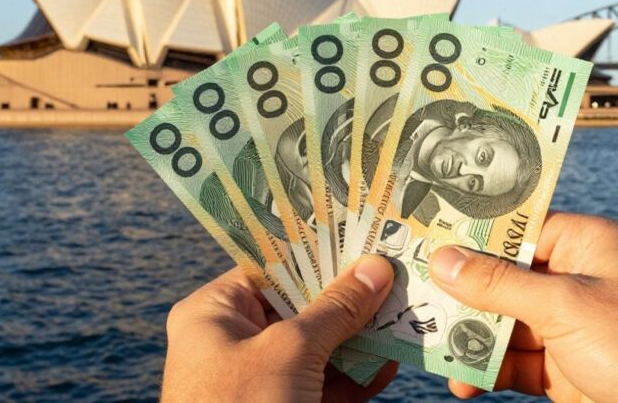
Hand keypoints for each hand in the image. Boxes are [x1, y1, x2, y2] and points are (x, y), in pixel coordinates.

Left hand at [162, 255, 397, 402]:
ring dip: (360, 336)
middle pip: (300, 305)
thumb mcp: (290, 351)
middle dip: (348, 296)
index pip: (269, 266)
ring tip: (402, 315)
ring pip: (318, 346)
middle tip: (392, 273)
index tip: (360, 233)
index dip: (315, 249)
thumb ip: (336, 309)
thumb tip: (375, 269)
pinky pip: (324, 384)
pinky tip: (388, 364)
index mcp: (214, 314)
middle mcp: (233, 342)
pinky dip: (356, 375)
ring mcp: (260, 380)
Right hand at [429, 212, 617, 402]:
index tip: (423, 236)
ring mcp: (573, 327)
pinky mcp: (568, 369)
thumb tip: (443, 260)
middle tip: (411, 294)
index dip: (471, 234)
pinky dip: (488, 369)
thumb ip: (499, 285)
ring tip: (425, 342)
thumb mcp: (565, 308)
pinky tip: (460, 379)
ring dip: (469, 335)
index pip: (519, 228)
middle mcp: (579, 280)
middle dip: (461, 292)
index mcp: (589, 244)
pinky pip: (516, 362)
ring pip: (505, 323)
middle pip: (505, 278)